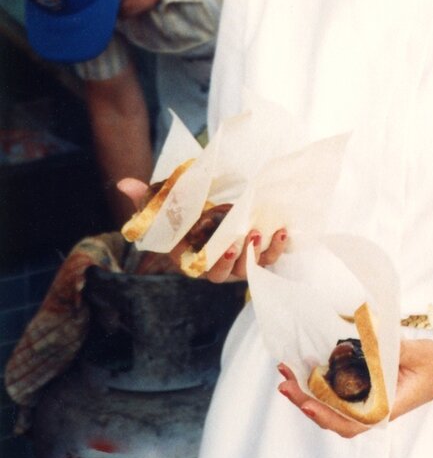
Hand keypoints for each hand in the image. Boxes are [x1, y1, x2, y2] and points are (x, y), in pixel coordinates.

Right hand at [116, 177, 287, 281]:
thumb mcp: (165, 206)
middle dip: (234, 260)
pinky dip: (277, 247)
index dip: (214, 262)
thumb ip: (146, 198)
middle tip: (241, 240)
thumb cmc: (185, 215)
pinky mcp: (257, 255)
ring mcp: (238, 262)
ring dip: (257, 252)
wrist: (209, 212)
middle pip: (225, 274)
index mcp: (192, 259)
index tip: (223, 246)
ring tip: (260, 232)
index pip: (202, 268)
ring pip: (249, 268)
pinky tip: (282, 231)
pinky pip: (268, 258)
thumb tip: (124, 183)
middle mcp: (216, 265)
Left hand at [275, 337, 432, 436]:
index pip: (350, 423)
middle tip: (284, 382)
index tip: (309, 404)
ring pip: (330, 405)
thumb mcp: (419, 354)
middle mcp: (372, 409)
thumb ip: (396, 349)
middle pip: (332, 417)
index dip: (328, 416)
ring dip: (307, 391)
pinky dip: (319, 381)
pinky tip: (304, 366)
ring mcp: (366, 401)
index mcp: (385, 408)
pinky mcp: (364, 389)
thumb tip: (372, 337)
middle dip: (305, 401)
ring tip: (286, 371)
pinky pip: (337, 391)